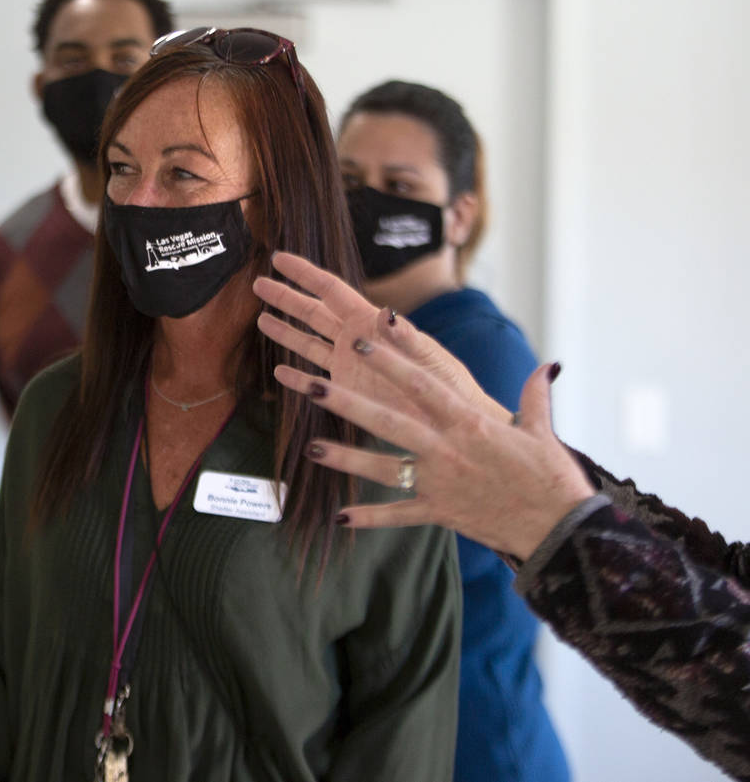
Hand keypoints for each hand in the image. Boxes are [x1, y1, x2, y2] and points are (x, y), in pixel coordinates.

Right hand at [252, 252, 508, 428]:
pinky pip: (313, 380)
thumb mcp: (429, 358)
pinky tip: (278, 371)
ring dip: (285, 331)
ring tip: (260, 318)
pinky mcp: (347, 392)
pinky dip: (295, 377)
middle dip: (286, 297)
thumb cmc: (450, 386)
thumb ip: (405, 337)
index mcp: (372, 323)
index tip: (278, 258)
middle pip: (313, 313)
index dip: (304, 273)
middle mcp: (356, 340)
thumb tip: (385, 312)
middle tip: (258, 283)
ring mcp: (349, 366)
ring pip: (308, 343)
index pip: (332, 291)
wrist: (454, 426)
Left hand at [253, 252, 594, 559]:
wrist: (560, 531)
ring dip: (345, 460)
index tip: (364, 339)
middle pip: (387, 421)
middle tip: (311, 385)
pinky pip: (398, 515)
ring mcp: (439, 483)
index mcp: (469, 424)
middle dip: (347, 402)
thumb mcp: (543, 431)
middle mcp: (447, 450)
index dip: (391, 361)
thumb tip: (548, 367)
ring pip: (382, 468)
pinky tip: (339, 517)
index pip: (422, 385)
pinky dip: (369, 517)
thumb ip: (535, 396)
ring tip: (309, 449)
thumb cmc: (552, 478)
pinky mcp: (439, 513)